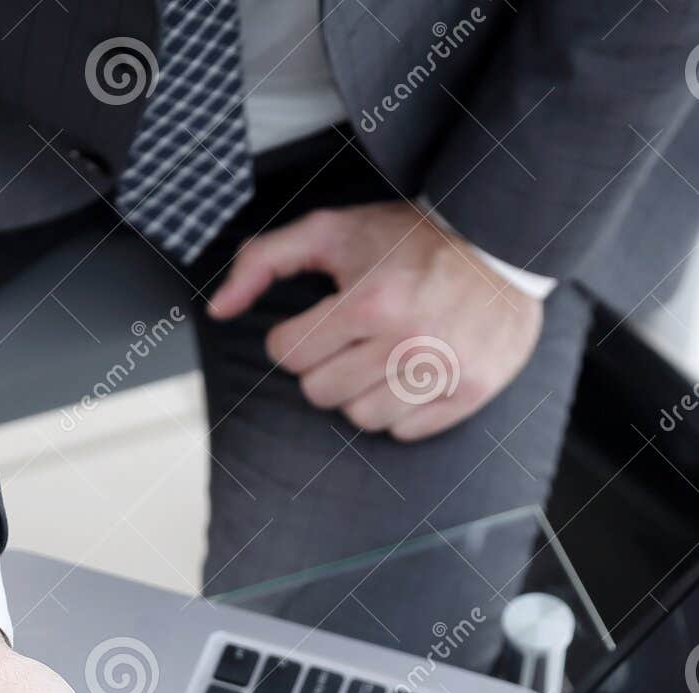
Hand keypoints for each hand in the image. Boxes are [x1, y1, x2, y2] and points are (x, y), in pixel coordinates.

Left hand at [206, 202, 542, 441]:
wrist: (505, 242)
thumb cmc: (411, 238)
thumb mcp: (334, 232)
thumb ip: (264, 260)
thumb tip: (218, 308)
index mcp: (370, 301)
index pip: (287, 354)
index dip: (294, 337)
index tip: (319, 322)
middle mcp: (407, 341)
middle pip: (319, 392)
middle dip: (325, 364)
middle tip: (353, 336)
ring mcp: (441, 371)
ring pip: (358, 417)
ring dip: (360, 389)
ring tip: (383, 353)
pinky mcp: (469, 392)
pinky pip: (402, 430)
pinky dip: (400, 407)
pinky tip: (412, 370)